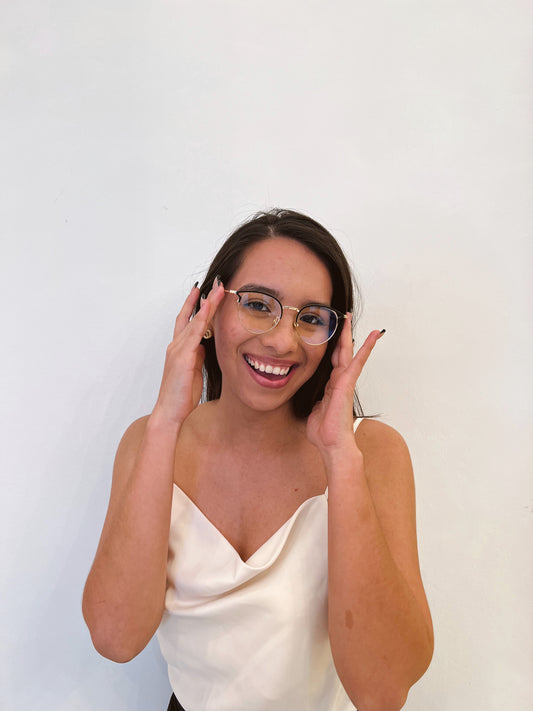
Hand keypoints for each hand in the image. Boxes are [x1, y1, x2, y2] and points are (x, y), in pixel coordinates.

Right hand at [152, 277, 224, 426]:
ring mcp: (178, 350)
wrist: (170, 412)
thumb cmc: (181, 395)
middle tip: (215, 283)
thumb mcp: (193, 371)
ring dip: (206, 304)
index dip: (195, 306)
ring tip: (218, 289)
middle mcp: (176, 345)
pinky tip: (209, 308)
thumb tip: (204, 347)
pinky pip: (194, 333)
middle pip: (190, 316)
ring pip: (194, 321)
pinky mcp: (182, 358)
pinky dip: (201, 319)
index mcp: (179, 349)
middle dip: (202, 298)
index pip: (187, 321)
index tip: (204, 291)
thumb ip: (197, 357)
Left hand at [306, 316, 383, 454]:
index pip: (333, 361)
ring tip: (349, 317)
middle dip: (342, 334)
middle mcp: (339, 381)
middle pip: (341, 352)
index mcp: (331, 386)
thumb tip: (313, 400)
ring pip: (348, 352)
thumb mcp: (313, 411)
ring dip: (349, 334)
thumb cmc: (324, 433)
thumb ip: (314, 401)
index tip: (333, 332)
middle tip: (343, 316)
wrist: (332, 445)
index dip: (334, 346)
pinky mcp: (347, 383)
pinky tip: (373, 335)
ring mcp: (344, 381)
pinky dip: (365, 348)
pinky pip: (357, 362)